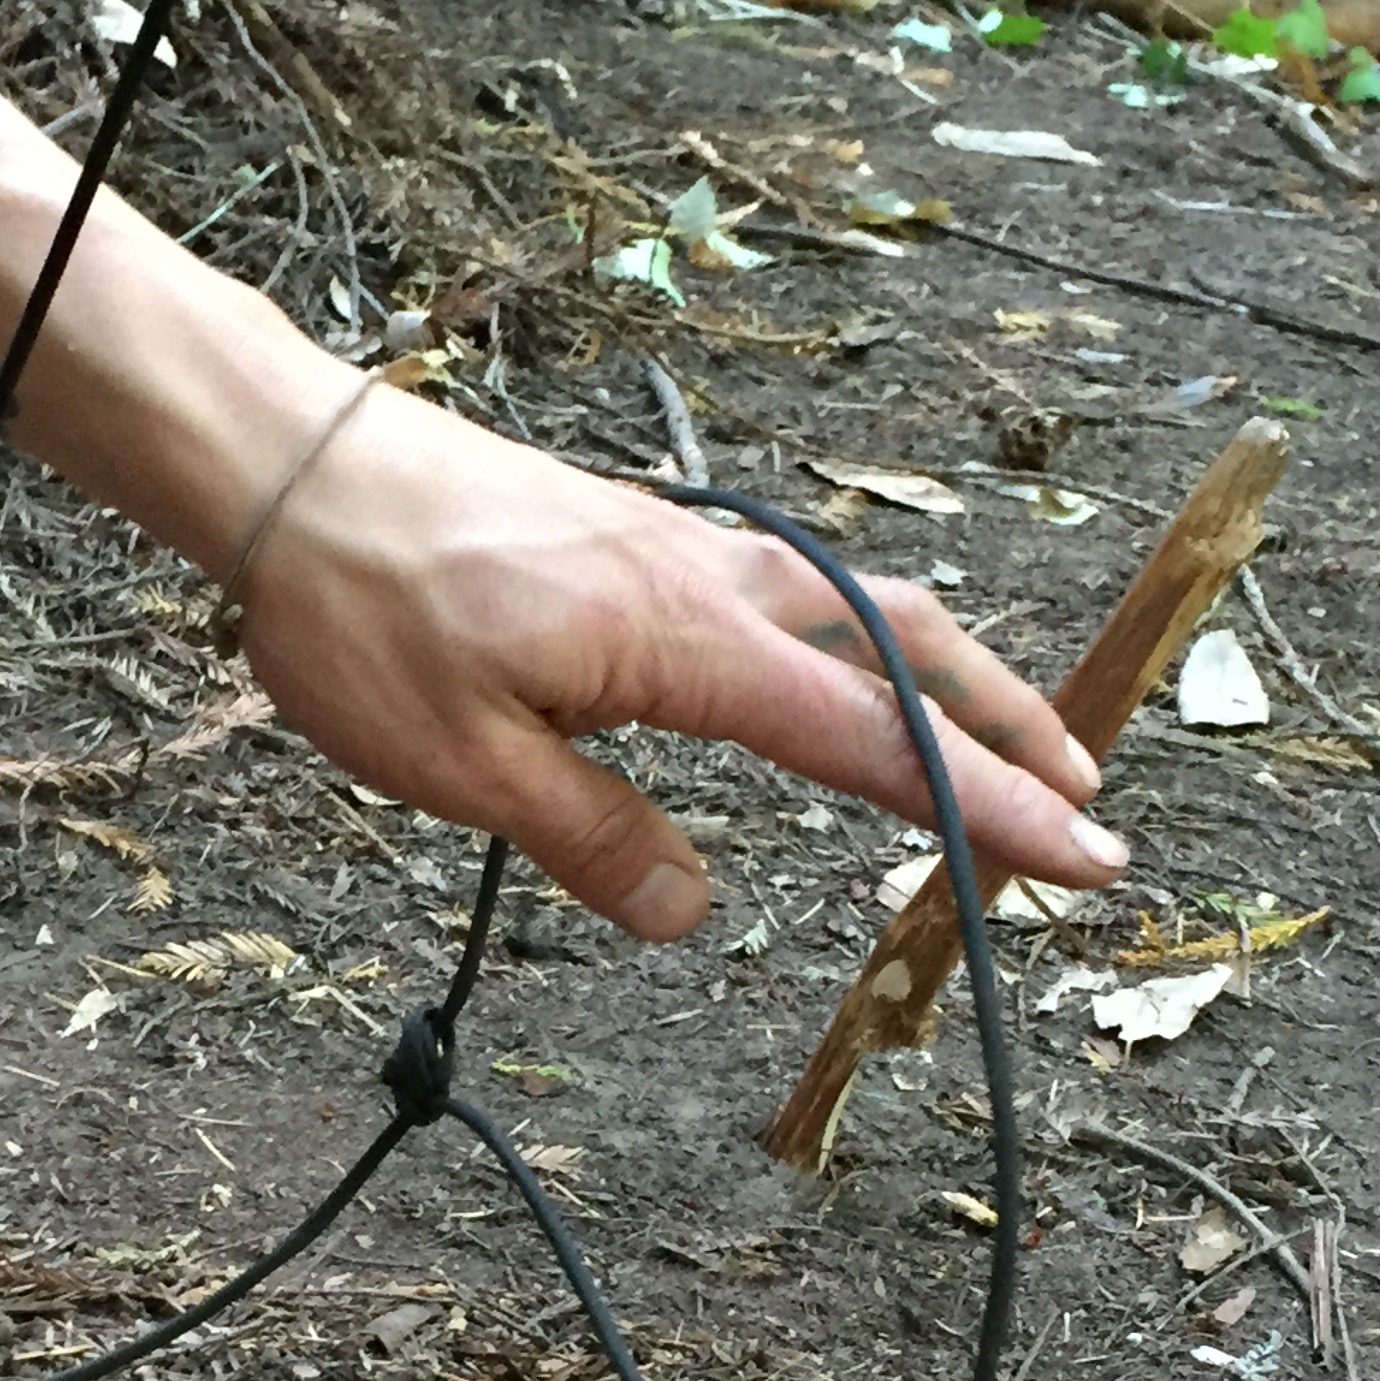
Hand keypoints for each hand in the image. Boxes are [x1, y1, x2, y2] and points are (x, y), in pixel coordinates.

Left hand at [236, 385, 1125, 943]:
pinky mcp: (643, 541)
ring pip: (862, 607)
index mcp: (688, 643)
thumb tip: (687, 915)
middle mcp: (714, 581)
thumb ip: (591, 839)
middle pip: (909, 650)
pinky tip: (846, 673)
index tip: (1082, 863)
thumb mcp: (462, 768)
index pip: (876, 743)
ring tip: (1004, 742)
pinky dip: (863, 638)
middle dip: (1010, 732)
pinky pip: (794, 589)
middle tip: (1089, 807)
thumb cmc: (362, 607)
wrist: (290, 465)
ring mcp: (684, 549)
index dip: (988, 812)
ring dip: (948, 677)